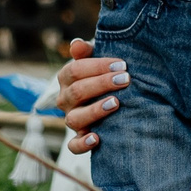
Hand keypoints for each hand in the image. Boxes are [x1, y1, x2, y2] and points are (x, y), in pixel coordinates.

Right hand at [54, 38, 127, 152]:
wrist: (105, 97)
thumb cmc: (101, 74)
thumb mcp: (94, 60)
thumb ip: (86, 51)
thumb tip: (77, 44)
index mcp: (66, 78)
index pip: (75, 70)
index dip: (98, 66)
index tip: (122, 64)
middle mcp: (65, 100)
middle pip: (77, 91)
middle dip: (102, 84)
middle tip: (125, 80)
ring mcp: (71, 120)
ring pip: (75, 118)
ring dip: (95, 110)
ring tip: (116, 103)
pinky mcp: (78, 138)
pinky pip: (74, 146)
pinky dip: (83, 143)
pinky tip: (97, 138)